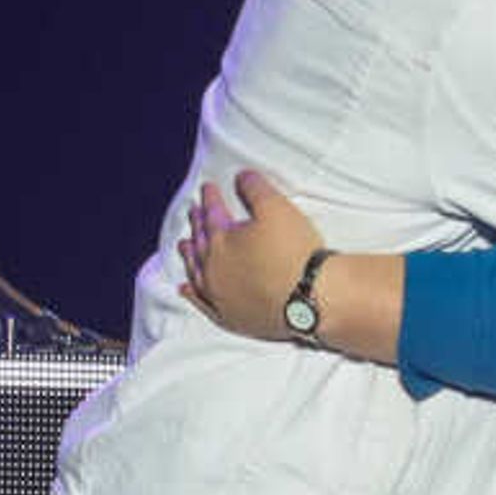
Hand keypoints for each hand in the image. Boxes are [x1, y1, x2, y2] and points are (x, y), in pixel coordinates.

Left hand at [176, 167, 320, 340]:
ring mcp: (219, 296)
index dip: (210, 198)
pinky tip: (185, 289)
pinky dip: (192, 295)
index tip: (207, 188)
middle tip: (192, 212)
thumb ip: (254, 188)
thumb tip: (240, 176)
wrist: (311, 298)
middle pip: (201, 242)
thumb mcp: (276, 207)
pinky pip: (203, 305)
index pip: (212, 214)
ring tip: (183, 245)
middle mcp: (213, 269)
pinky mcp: (231, 318)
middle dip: (197, 224)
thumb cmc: (294, 250)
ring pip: (197, 272)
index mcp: (220, 241)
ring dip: (189, 257)